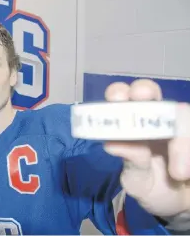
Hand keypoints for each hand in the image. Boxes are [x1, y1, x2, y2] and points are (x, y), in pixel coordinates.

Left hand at [103, 79, 189, 221]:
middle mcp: (153, 119)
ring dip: (181, 140)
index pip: (121, 101)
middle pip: (148, 91)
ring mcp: (178, 124)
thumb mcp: (138, 182)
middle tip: (141, 98)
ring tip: (179, 174)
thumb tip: (111, 144)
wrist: (182, 202)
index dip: (118, 93)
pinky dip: (189, 149)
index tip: (116, 99)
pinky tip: (185, 172)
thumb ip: (131, 163)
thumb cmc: (153, 187)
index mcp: (131, 128)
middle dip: (144, 90)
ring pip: (181, 111)